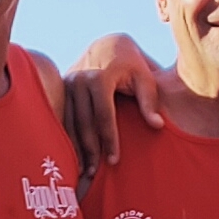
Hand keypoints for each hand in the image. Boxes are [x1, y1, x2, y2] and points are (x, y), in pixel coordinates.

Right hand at [62, 35, 166, 178]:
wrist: (108, 46)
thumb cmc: (132, 66)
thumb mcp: (145, 78)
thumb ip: (150, 101)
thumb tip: (157, 125)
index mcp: (99, 76)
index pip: (104, 115)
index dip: (109, 139)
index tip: (115, 160)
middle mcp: (78, 79)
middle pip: (84, 122)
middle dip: (90, 149)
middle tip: (95, 172)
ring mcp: (66, 84)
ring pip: (70, 122)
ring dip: (77, 147)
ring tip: (85, 170)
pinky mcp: (60, 89)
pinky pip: (63, 118)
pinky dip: (69, 138)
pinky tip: (74, 157)